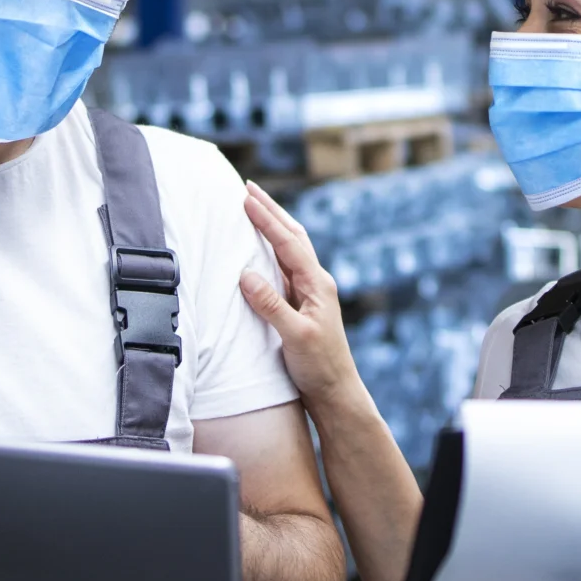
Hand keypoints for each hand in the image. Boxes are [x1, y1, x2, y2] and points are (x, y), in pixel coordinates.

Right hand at [239, 181, 362, 407]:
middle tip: (248, 188)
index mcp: (317, 284)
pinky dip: (272, 248)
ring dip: (273, 225)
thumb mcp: (294, 336)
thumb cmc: (319, 367)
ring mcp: (310, 292)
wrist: (335, 391)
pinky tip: (262, 247)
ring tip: (254, 206)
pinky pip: (285, 266)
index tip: (245, 198)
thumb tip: (246, 273)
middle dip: (271, 210)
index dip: (266, 219)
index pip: (287, 243)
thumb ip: (271, 305)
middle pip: (292, 236)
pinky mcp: (302, 304)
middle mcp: (316, 282)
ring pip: (290, 248)